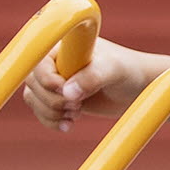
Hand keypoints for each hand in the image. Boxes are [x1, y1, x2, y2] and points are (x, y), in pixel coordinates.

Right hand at [21, 36, 165, 132]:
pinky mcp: (59, 96)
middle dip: (51, 100)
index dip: (46, 78)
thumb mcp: (113, 70)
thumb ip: (91, 77)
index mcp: (64, 44)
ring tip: (76, 114)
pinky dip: (50, 120)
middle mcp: (55, 59)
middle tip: (77, 106)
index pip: (38, 59)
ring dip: (50, 112)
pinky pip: (40, 110)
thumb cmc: (128, 70)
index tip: (66, 91)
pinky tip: (69, 125)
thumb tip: (67, 92)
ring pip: (33, 97)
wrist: (138, 87)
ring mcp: (55, 78)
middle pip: (32, 81)